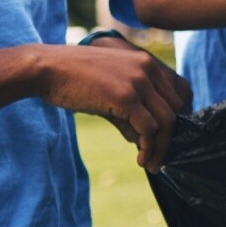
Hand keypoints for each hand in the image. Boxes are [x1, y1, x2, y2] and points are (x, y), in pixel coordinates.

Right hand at [37, 39, 192, 170]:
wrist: (46, 69)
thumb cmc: (74, 81)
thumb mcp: (110, 92)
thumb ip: (131, 113)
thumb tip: (145, 140)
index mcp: (147, 63)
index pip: (179, 94)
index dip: (176, 120)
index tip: (166, 140)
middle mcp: (149, 68)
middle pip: (176, 109)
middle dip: (171, 138)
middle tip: (160, 158)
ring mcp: (139, 81)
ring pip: (167, 121)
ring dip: (162, 148)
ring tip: (151, 164)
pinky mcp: (127, 97)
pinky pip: (149, 128)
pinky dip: (149, 148)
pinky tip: (140, 159)